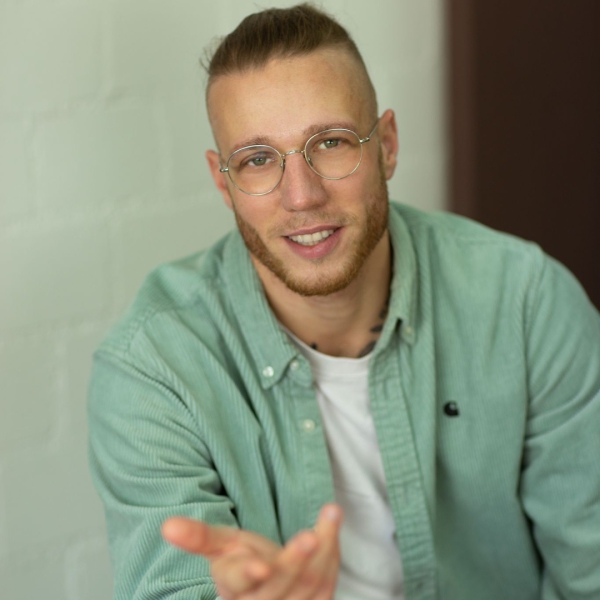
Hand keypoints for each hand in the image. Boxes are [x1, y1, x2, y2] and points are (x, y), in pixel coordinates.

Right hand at [161, 503, 342, 599]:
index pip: (238, 583)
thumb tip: (167, 526)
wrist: (265, 584)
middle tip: (310, 536)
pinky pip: (328, 586)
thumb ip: (198, 537)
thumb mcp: (220, 548)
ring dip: (324, 551)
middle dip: (295, 561)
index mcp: (234, 587)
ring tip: (330, 515)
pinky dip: (333, 555)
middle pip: (279, 584)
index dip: (248, 574)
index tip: (260, 565)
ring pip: (310, 586)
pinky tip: (332, 526)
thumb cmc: (240, 561)